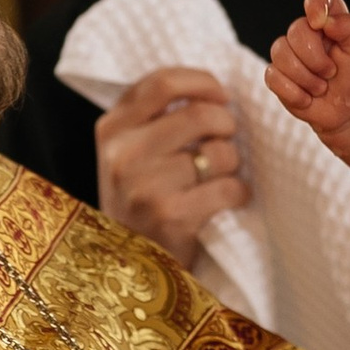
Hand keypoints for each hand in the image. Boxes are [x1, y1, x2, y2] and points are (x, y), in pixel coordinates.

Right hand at [95, 65, 248, 269]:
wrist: (128, 267)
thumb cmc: (139, 202)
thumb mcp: (129, 155)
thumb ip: (154, 119)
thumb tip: (213, 91)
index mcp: (111, 129)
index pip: (162, 83)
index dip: (202, 82)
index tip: (221, 96)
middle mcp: (122, 154)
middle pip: (199, 114)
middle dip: (226, 125)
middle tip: (227, 139)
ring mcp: (144, 186)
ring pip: (218, 152)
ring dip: (232, 163)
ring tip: (221, 175)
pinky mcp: (170, 216)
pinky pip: (228, 188)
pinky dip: (238, 192)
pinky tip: (229, 199)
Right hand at [266, 0, 349, 156]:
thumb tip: (324, 18)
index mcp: (331, 21)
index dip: (316, 5)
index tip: (320, 23)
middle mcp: (308, 34)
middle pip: (295, 30)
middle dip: (315, 58)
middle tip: (332, 73)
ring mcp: (291, 55)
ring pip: (279, 53)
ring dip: (305, 77)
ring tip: (321, 88)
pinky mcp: (279, 76)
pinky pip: (272, 76)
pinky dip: (293, 92)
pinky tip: (308, 99)